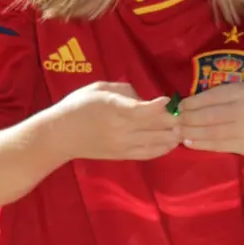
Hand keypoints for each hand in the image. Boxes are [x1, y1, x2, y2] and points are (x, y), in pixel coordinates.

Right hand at [52, 81, 179, 162]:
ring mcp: (123, 145)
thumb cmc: (77, 106)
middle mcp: (121, 129)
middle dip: (172, 120)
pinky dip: (163, 149)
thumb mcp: (99, 88)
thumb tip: (143, 98)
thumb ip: (124, 90)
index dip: (158, 106)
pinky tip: (172, 143)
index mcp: (114, 109)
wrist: (61, 136)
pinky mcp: (123, 156)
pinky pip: (148, 154)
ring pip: (156, 142)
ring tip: (181, 129)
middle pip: (155, 127)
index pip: (142, 110)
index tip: (168, 100)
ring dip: (172, 136)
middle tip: (182, 114)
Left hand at [176, 83, 243, 155]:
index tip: (179, 107)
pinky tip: (190, 142)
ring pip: (212, 132)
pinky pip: (218, 145)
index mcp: (242, 91)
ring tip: (178, 133)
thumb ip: (218, 97)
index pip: (210, 97)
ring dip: (191, 134)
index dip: (191, 103)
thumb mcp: (240, 94)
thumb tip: (185, 105)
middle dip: (188, 120)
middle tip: (174, 122)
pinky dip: (201, 144)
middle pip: (209, 116)